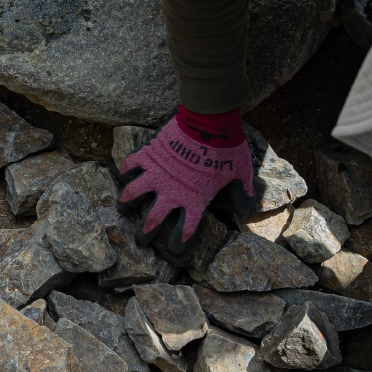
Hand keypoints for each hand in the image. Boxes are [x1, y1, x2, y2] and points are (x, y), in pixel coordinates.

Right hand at [116, 108, 252, 249]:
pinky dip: (126, 170)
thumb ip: (243, 195)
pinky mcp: (148, 155)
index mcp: (194, 200)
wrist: (208, 123)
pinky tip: (124, 175)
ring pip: (133, 194)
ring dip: (126, 203)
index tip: (175, 249)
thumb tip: (249, 212)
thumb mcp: (240, 174)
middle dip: (144, 234)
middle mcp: (171, 192)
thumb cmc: (226, 148)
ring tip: (121, 209)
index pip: (186, 230)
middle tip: (140, 240)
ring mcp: (157, 174)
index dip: (180, 242)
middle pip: (153, 220)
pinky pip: (130, 165)